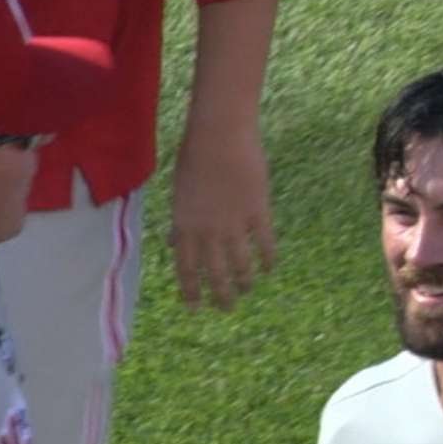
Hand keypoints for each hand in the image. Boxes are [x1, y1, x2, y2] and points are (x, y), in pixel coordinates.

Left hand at [168, 129, 274, 311]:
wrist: (219, 135)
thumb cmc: (194, 157)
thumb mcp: (179, 192)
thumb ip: (179, 222)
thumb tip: (173, 242)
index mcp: (185, 227)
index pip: (186, 269)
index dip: (191, 292)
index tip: (196, 308)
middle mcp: (208, 232)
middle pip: (215, 274)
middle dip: (221, 296)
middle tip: (227, 308)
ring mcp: (234, 225)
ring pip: (241, 266)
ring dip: (244, 282)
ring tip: (248, 290)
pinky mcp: (258, 213)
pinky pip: (265, 245)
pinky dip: (267, 260)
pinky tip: (269, 268)